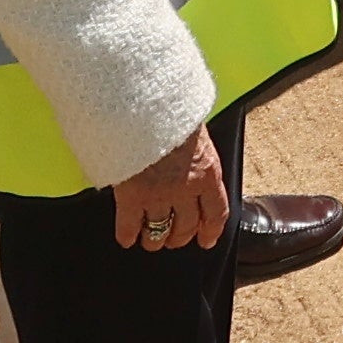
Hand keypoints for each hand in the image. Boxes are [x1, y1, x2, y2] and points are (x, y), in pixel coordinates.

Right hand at [117, 123, 227, 252]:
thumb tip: (196, 170)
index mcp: (207, 173)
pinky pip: (129, 226)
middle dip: (179, 237)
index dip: (211, 231)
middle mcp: (186, 189)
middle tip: (172, 240)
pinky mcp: (131, 196)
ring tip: (150, 241)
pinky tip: (126, 238)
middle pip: (186, 226)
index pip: (216, 212)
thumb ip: (198, 159)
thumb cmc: (171, 111)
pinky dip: (127, 235)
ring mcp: (158, 195)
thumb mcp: (197, 135)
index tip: (206, 240)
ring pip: (158, 232)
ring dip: (155, 240)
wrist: (144, 102)